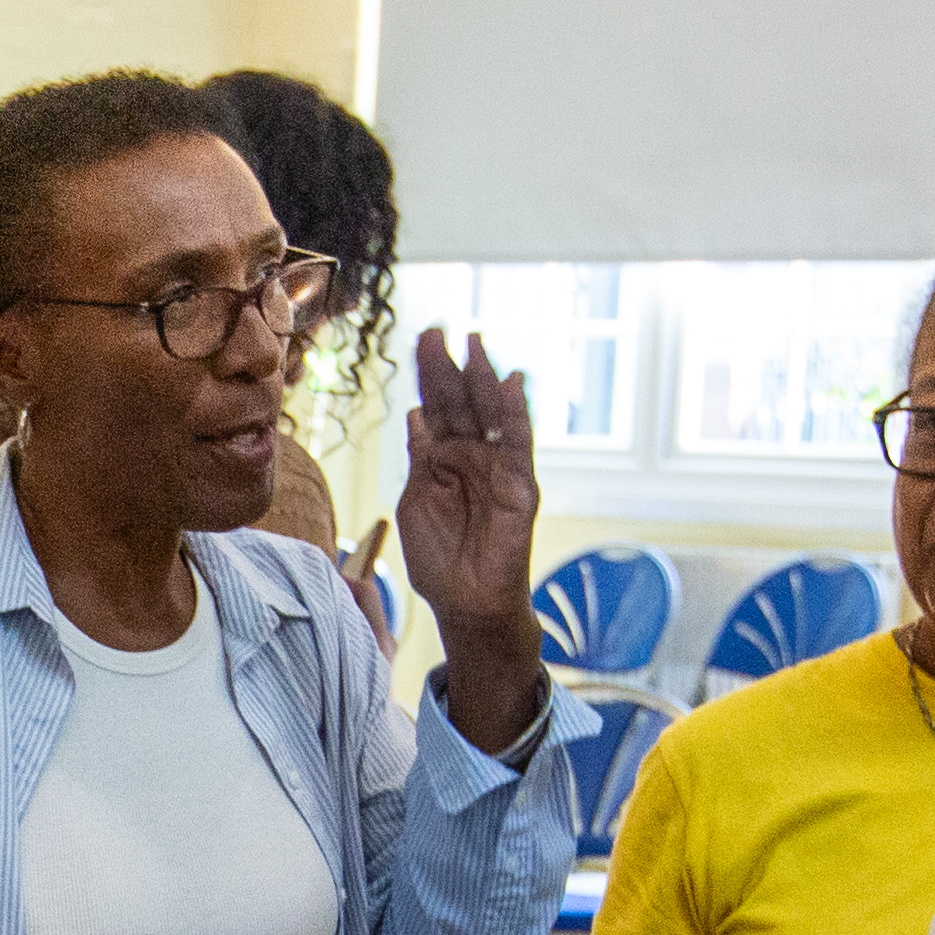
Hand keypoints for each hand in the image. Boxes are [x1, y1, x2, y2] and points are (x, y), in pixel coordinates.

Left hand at [396, 326, 550, 752]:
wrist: (465, 605)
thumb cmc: (439, 560)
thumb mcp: (415, 500)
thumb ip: (421, 459)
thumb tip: (418, 415)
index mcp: (444, 459)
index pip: (438, 407)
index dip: (431, 374)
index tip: (424, 337)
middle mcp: (473, 457)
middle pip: (462, 402)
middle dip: (450, 366)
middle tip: (437, 329)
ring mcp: (498, 469)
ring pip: (491, 415)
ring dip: (484, 378)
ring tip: (474, 342)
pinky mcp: (519, 487)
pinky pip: (517, 445)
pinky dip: (514, 415)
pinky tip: (511, 384)